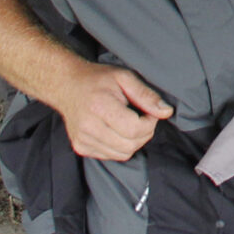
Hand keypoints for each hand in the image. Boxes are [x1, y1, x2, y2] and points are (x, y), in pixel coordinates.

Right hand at [57, 61, 172, 161]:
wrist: (67, 85)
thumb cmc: (98, 79)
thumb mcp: (125, 77)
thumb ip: (146, 95)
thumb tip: (166, 112)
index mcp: (99, 106)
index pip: (134, 129)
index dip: (149, 123)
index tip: (149, 112)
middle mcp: (88, 126)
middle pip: (130, 145)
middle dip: (144, 133)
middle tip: (142, 117)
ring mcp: (82, 140)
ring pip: (122, 154)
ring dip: (133, 141)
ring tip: (128, 123)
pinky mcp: (80, 147)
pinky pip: (111, 156)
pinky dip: (120, 146)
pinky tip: (116, 130)